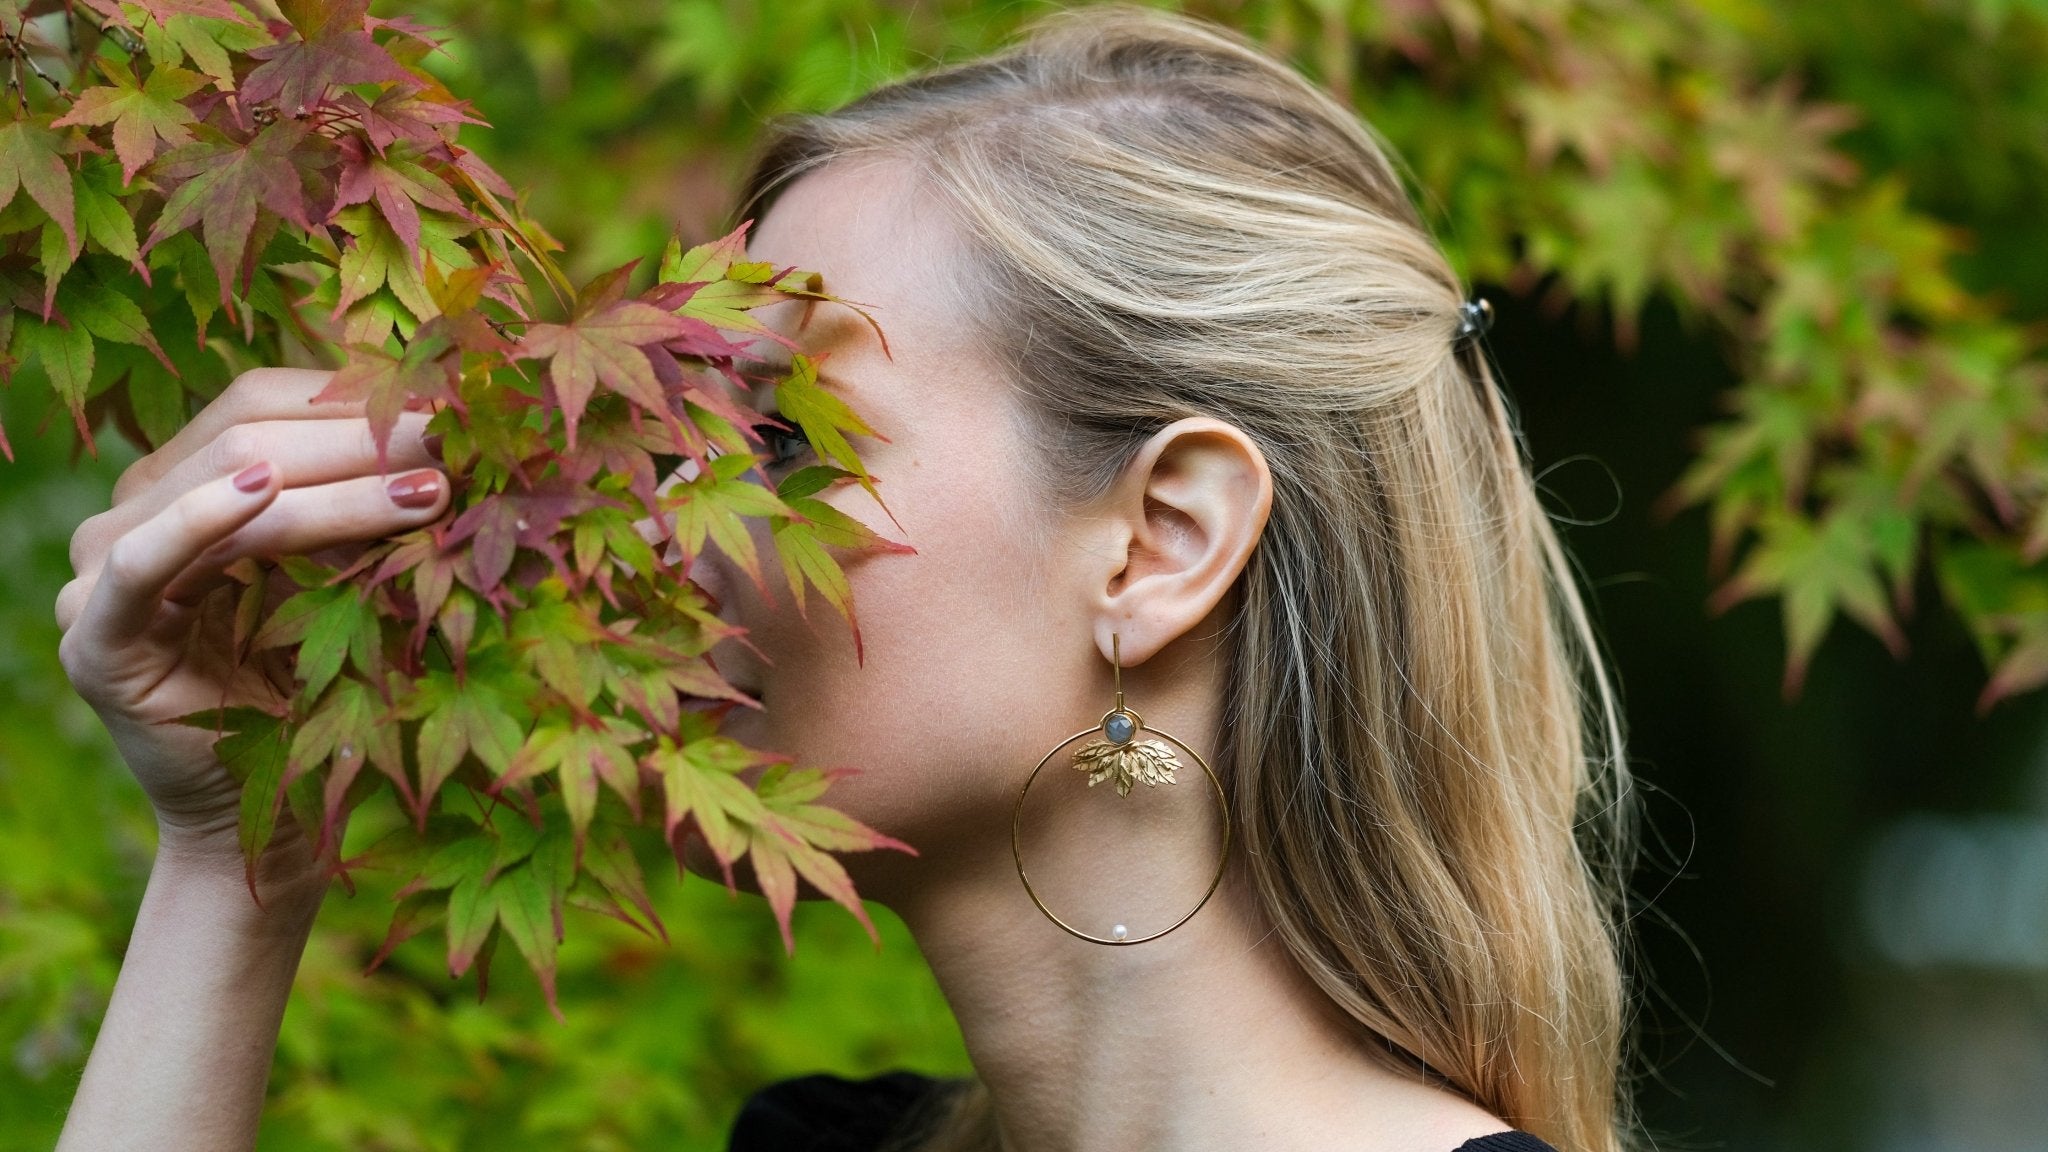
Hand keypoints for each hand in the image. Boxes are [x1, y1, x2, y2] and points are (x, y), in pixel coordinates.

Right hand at [54, 368, 449, 874]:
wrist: (272, 819)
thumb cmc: (330, 692)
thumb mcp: (357, 578)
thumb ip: (375, 506)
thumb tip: (463, 430)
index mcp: (189, 480)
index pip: (265, 400)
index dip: (360, 398)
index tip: (459, 410)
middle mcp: (135, 509)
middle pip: (250, 430)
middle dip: (366, 435)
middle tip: (460, 440)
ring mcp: (102, 569)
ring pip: (227, 482)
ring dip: (340, 483)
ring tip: (431, 489)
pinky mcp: (94, 635)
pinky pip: (147, 560)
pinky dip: (203, 517)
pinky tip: (263, 490)